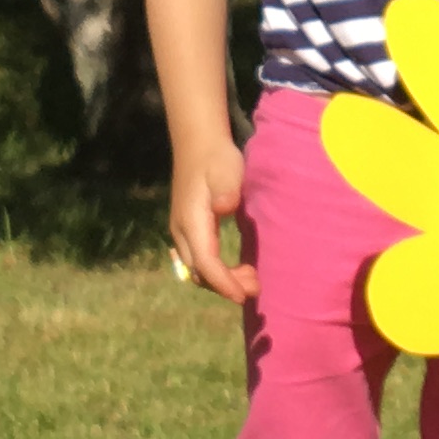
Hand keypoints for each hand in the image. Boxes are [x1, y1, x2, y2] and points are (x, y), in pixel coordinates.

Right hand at [171, 139, 252, 302]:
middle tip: (256, 286)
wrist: (198, 144)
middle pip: (200, 273)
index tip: (245, 295)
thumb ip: (226, 190)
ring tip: (252, 278)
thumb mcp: (226, 170)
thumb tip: (225, 206)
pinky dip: (217, 272)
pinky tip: (238, 269)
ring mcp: (182, 232)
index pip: (205, 262)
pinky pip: (199, 261)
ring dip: (222, 280)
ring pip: (198, 270)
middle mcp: (182, 232)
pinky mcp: (188, 231)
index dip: (224, 282)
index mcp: (191, 221)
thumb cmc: (216, 158)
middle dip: (226, 286)